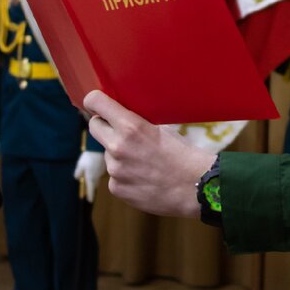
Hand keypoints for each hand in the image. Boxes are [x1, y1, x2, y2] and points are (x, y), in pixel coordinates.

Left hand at [73, 151, 105, 202]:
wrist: (100, 148)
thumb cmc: (89, 158)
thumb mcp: (80, 165)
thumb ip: (78, 172)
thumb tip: (77, 178)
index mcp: (91, 178)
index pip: (90, 189)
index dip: (90, 195)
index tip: (90, 201)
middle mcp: (98, 176)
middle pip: (95, 183)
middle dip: (93, 185)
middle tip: (91, 187)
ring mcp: (102, 171)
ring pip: (98, 177)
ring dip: (96, 177)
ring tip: (92, 175)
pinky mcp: (105, 165)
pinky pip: (101, 170)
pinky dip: (98, 170)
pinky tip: (96, 166)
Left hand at [84, 90, 214, 217]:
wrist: (195, 187)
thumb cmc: (182, 154)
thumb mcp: (161, 128)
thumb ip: (135, 122)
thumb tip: (119, 115)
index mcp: (130, 127)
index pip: (95, 102)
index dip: (95, 101)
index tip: (96, 103)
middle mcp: (117, 147)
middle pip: (94, 126)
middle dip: (104, 125)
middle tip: (119, 130)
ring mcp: (115, 170)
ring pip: (107, 153)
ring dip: (118, 154)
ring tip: (143, 161)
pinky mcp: (116, 188)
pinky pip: (114, 175)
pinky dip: (124, 175)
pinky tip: (143, 177)